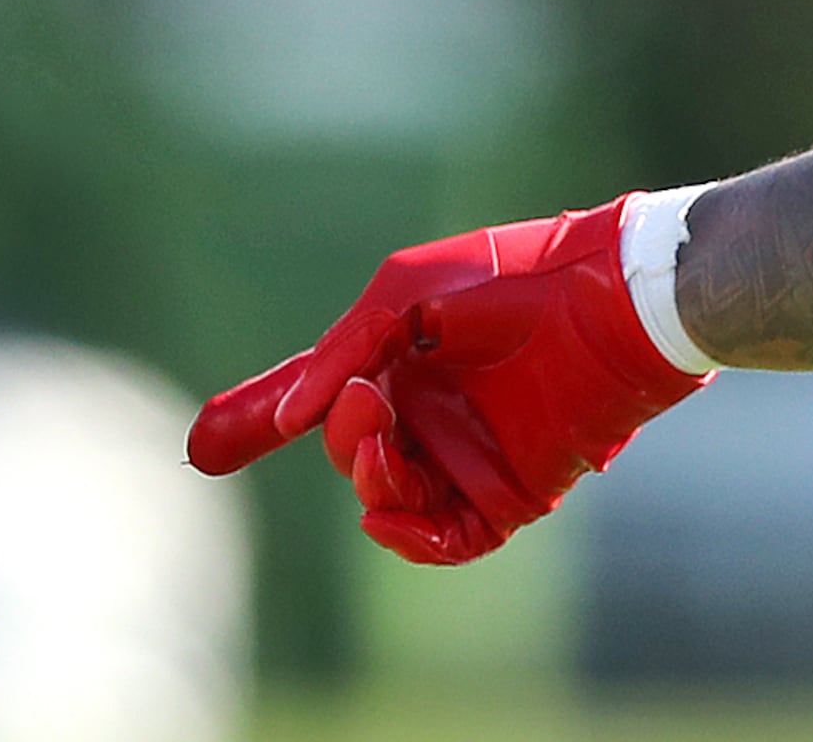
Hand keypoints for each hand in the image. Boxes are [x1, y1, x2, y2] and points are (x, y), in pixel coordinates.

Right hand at [188, 196, 705, 564]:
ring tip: (382, 445)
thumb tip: (290, 416)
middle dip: (343, 437)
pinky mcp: (511, 488)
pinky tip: (390, 513)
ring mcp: (467, 452)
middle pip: (349, 452)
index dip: (255, 421)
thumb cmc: (518, 276)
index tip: (197, 449)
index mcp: (399, 360)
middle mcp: (428, 410)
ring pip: (389, 497)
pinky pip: (446, 537)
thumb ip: (342, 351)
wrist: (615, 297)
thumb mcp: (409, 293)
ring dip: (370, 482)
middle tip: (365, 400)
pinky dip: (410, 537)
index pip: (318, 401)